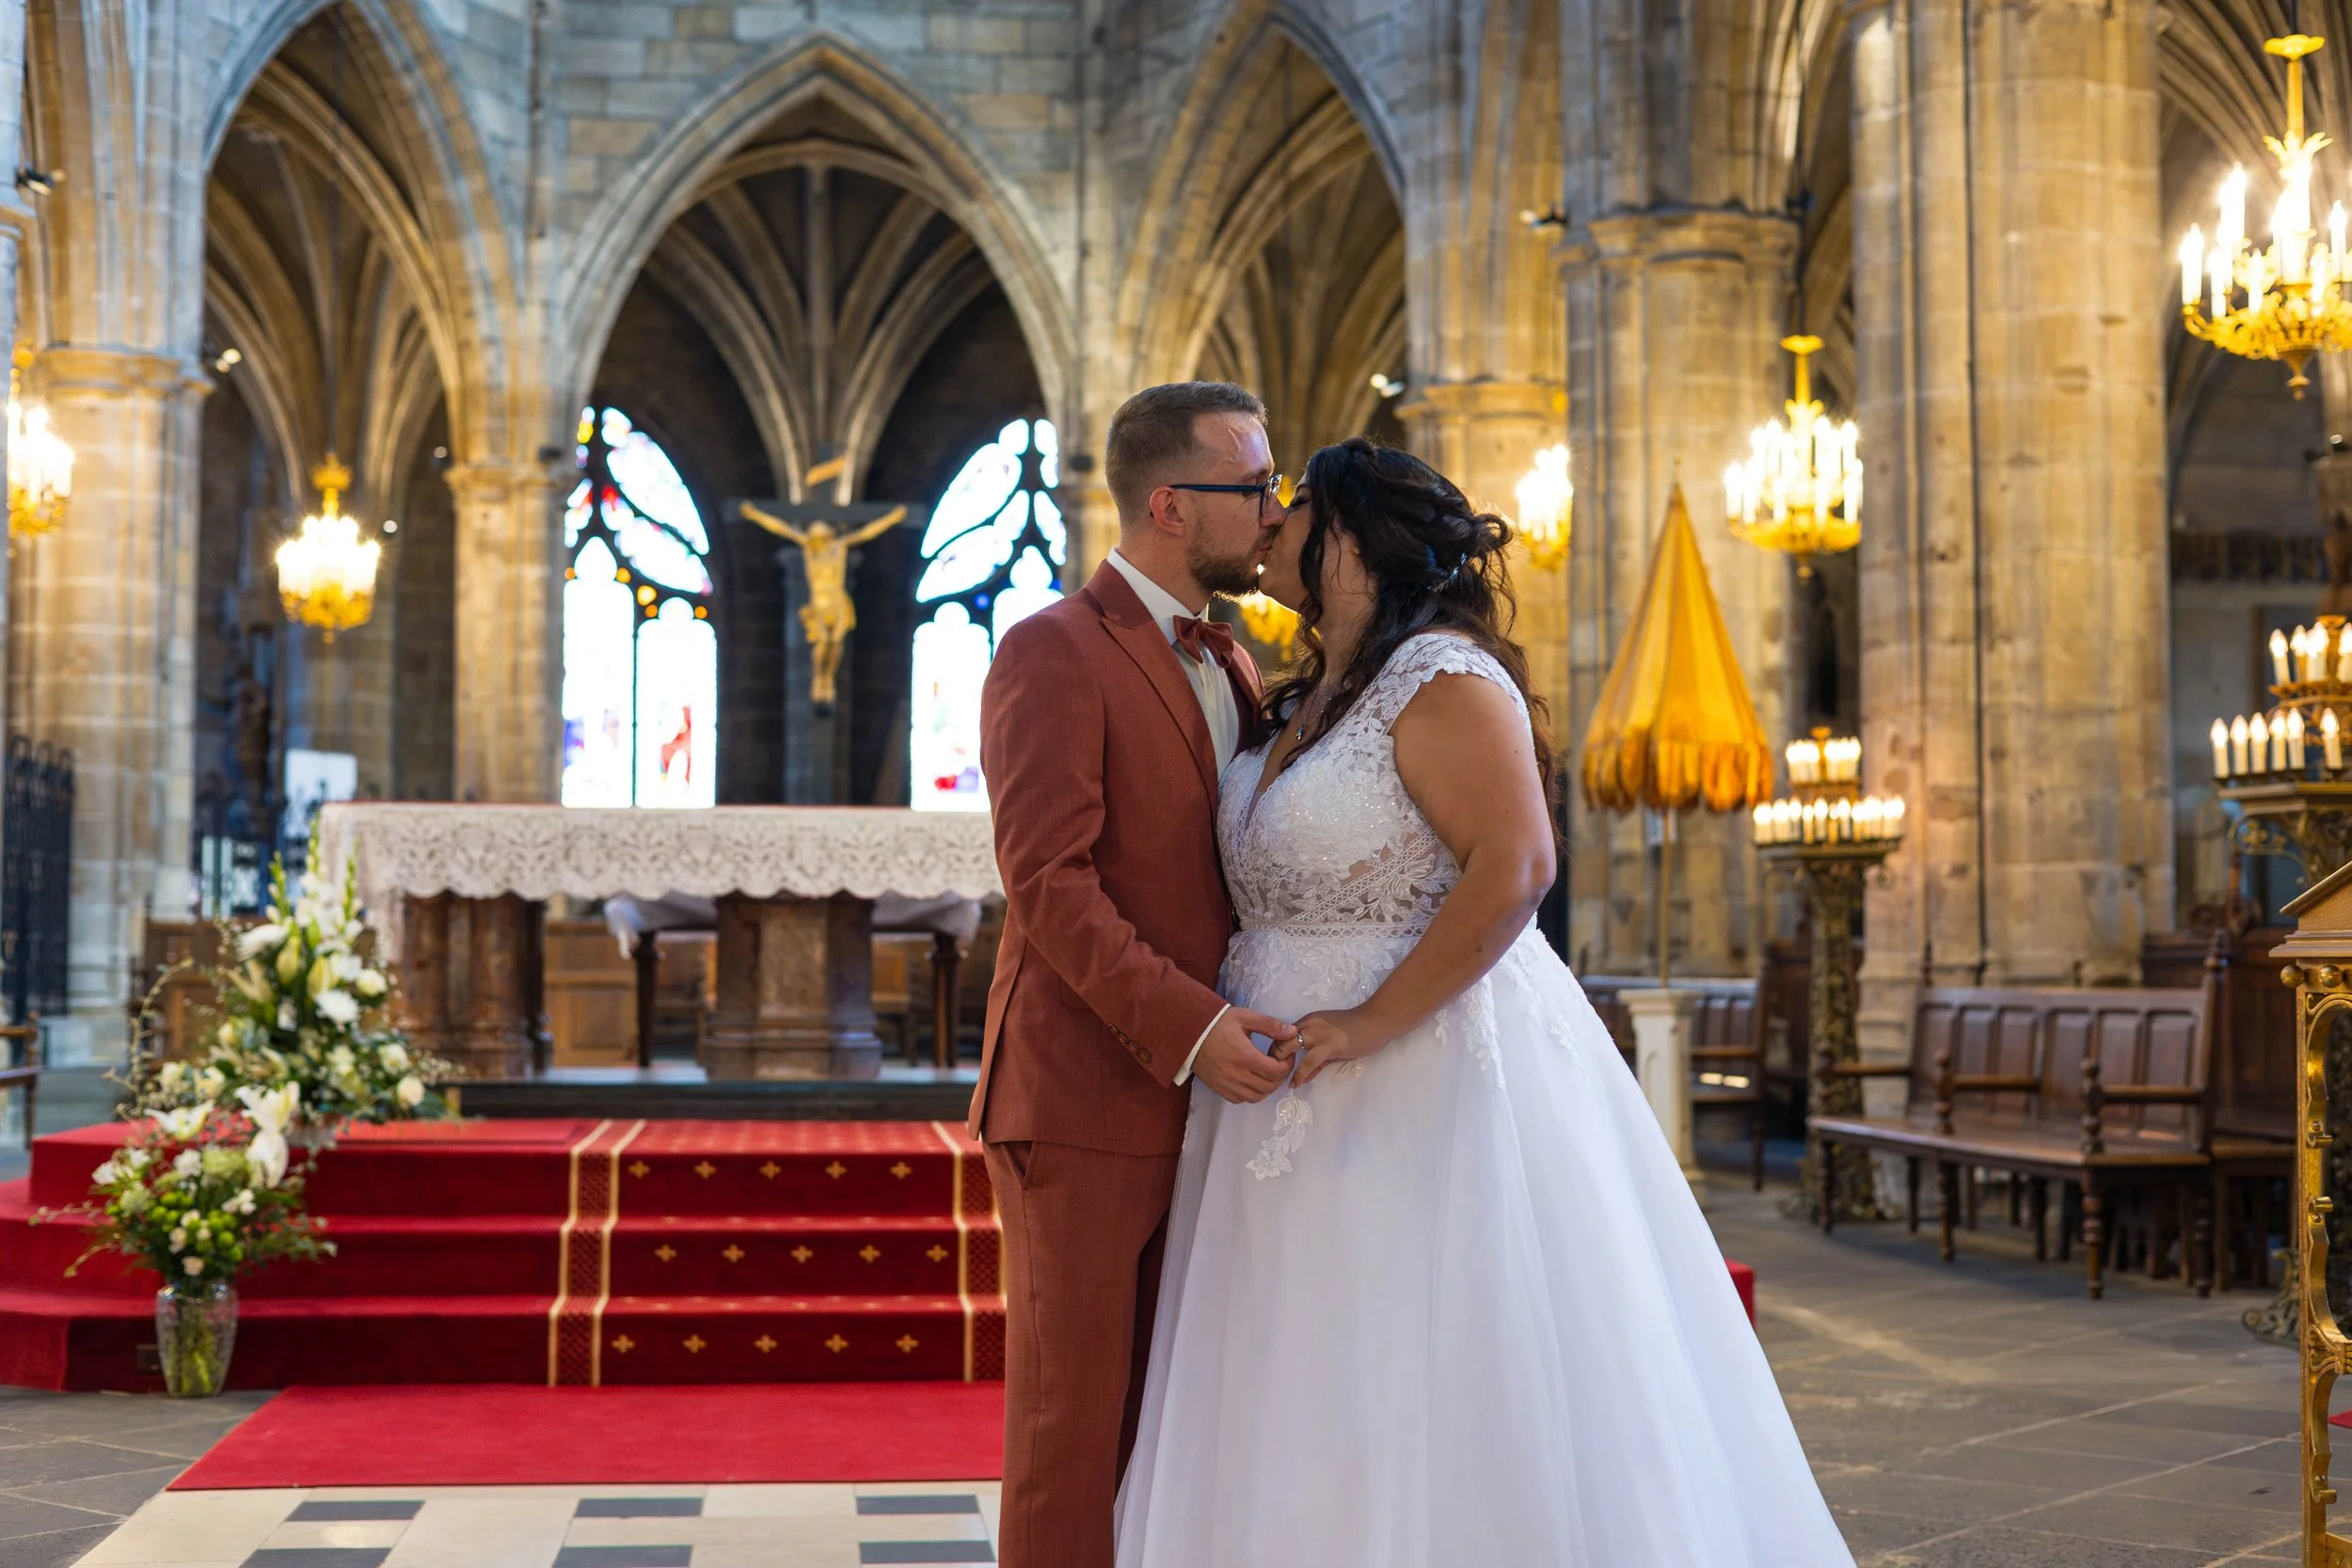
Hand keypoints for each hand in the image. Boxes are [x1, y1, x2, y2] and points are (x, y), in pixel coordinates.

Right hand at [1192, 1006, 1295, 1104]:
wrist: (1187, 1033)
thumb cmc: (1216, 1023)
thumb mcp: (1244, 1017)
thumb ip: (1270, 1025)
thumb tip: (1292, 1032)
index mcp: (1244, 1055)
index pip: (1275, 1071)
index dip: (1287, 1065)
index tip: (1287, 1056)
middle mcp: (1236, 1074)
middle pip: (1269, 1086)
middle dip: (1280, 1077)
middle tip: (1280, 1064)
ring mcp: (1226, 1084)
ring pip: (1256, 1097)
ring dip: (1267, 1088)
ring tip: (1268, 1074)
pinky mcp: (1219, 1088)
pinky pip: (1241, 1099)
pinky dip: (1251, 1093)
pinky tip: (1252, 1080)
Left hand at [1271, 1007, 1390, 1086]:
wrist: (1375, 1023)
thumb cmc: (1355, 1032)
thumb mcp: (1330, 1044)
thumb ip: (1316, 1060)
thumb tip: (1302, 1078)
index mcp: (1307, 1022)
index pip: (1281, 1035)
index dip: (1274, 1052)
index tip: (1274, 1067)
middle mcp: (1308, 1025)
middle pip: (1279, 1040)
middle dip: (1272, 1059)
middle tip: (1274, 1075)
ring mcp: (1317, 1034)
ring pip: (1288, 1048)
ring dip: (1281, 1066)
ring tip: (1281, 1081)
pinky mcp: (1329, 1045)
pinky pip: (1308, 1061)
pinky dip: (1299, 1074)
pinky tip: (1295, 1084)